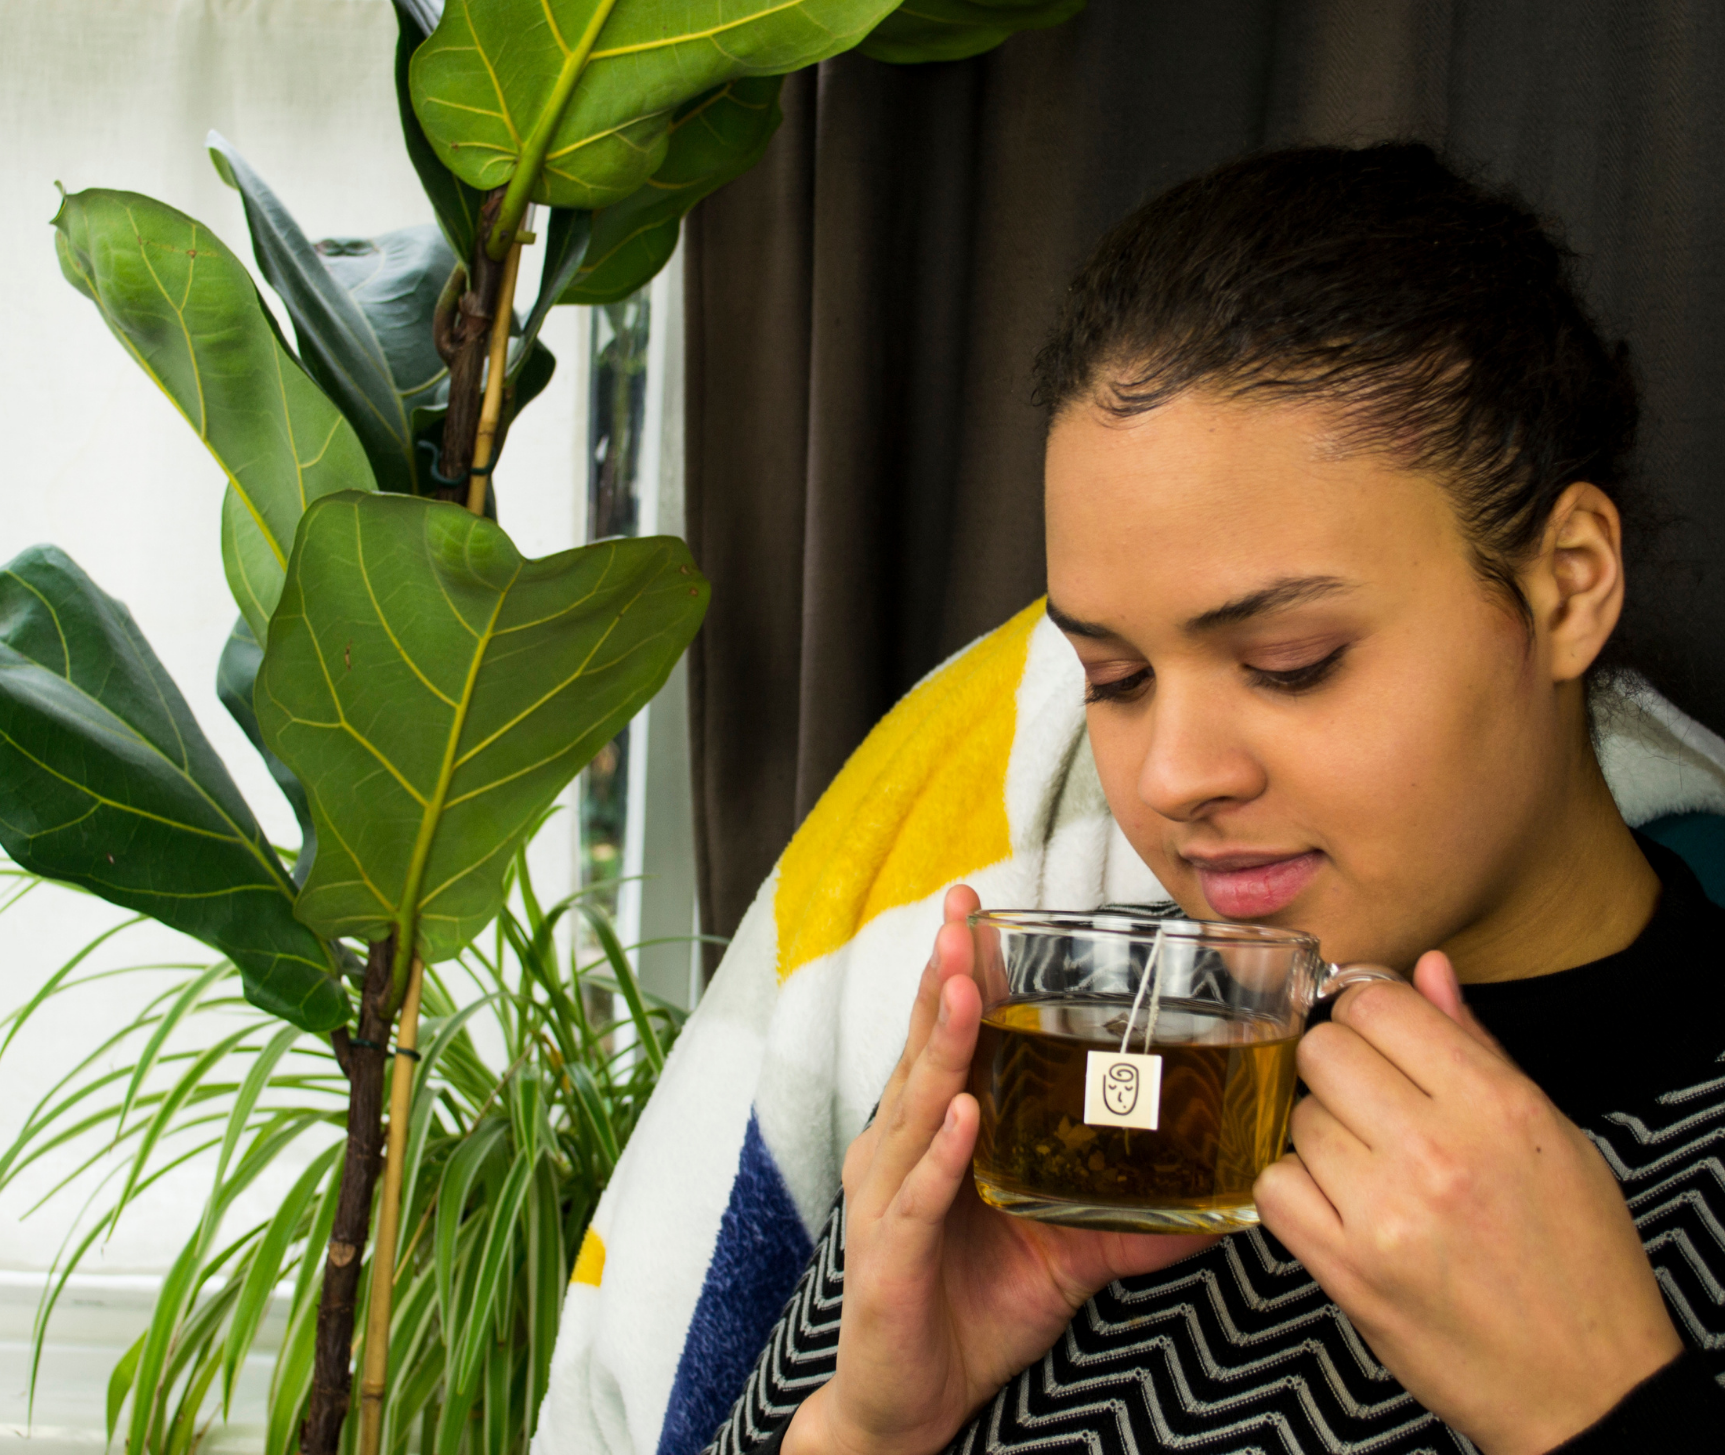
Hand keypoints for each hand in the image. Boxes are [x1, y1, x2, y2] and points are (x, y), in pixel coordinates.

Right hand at [786, 885, 1213, 1454]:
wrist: (915, 1404)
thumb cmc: (975, 1310)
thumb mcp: (1064, 1254)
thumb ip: (1129, 1221)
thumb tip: (1219, 1204)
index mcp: (935, 1136)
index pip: (946, 1041)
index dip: (958, 976)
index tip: (973, 914)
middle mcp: (901, 1151)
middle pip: (923, 1051)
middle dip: (944, 980)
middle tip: (960, 918)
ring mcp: (889, 1199)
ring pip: (917, 1107)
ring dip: (943, 1045)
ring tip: (966, 989)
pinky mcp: (889, 1254)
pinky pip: (920, 1195)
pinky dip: (942, 1156)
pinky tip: (964, 1115)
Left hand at [1255, 952, 1681, 1454]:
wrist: (1586, 1387)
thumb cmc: (1575, 1259)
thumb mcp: (1551, 1136)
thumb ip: (1476, 1044)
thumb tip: (1424, 968)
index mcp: (1495, 1105)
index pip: (1376, 1002)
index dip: (1367, 1014)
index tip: (1377, 1040)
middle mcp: (1437, 1149)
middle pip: (1323, 1051)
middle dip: (1340, 1072)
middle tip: (1376, 1112)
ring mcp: (1385, 1211)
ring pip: (1296, 1117)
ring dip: (1323, 1138)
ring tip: (1376, 1173)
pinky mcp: (1346, 1269)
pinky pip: (1274, 1186)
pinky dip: (1296, 1192)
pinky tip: (1340, 1208)